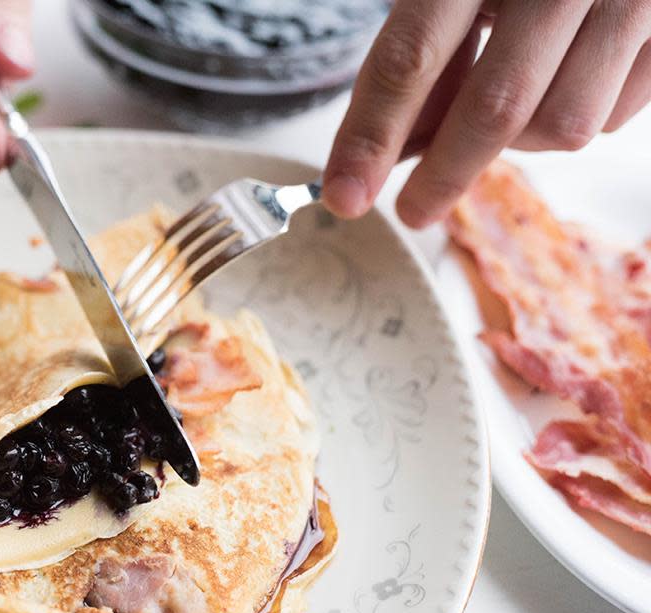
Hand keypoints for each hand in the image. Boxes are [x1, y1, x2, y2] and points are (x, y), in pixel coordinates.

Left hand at [323, 0, 650, 226]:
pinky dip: (576, 118)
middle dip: (444, 174)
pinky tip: (564, 78)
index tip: (344, 196)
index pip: (410, 57)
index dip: (371, 135)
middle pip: (493, 106)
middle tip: (411, 210)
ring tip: (509, 102)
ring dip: (521, 141)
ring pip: (563, 126)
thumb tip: (395, 150)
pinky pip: (615, 116)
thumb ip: (424, 55)